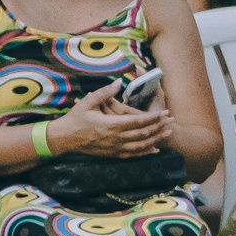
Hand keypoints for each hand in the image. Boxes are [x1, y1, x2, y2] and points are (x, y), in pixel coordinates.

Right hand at [47, 83, 174, 158]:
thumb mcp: (88, 102)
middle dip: (159, 126)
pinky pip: (134, 154)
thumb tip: (119, 81)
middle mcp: (116, 138)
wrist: (65, 139)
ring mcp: (116, 148)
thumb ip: (105, 93)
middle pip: (144, 133)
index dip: (154, 117)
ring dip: (156, 139)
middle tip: (171, 120)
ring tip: (168, 132)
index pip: (139, 121)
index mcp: (111, 124)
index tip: (165, 112)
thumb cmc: (75, 118)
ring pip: (142, 145)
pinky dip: (146, 151)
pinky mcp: (114, 154)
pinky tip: (155, 149)